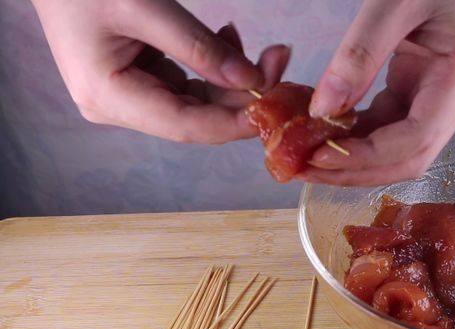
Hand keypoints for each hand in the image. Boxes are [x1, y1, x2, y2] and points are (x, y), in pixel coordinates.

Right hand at [32, 0, 289, 143]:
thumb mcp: (146, 8)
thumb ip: (200, 47)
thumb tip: (252, 80)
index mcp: (109, 98)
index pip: (188, 125)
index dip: (237, 120)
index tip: (277, 102)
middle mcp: (118, 106)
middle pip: (197, 116)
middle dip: (243, 93)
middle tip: (279, 61)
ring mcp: (129, 94)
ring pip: (198, 101)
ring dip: (232, 77)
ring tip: (263, 49)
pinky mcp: (139, 78)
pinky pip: (187, 82)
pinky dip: (212, 65)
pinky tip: (229, 38)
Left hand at [301, 0, 454, 185]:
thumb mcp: (392, 1)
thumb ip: (359, 54)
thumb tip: (322, 108)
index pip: (418, 137)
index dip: (369, 156)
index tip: (321, 157)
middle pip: (411, 154)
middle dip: (359, 169)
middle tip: (307, 169)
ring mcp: (442, 91)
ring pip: (399, 144)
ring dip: (354, 157)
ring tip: (308, 157)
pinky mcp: (423, 84)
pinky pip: (389, 121)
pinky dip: (357, 132)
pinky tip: (325, 132)